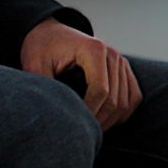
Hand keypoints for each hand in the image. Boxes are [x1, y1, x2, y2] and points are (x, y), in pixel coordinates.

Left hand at [21, 19, 141, 129]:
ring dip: (110, 121)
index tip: (74, 126)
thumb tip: (54, 117)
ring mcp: (122, 62)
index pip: (100, 91)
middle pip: (114, 100)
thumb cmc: (42, 49)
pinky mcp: (125, 70)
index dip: (89, 113)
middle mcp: (112, 54)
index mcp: (93, 49)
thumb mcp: (35, 66)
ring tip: (90, 130)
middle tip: (80, 134)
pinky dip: (121, 114)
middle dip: (99, 122)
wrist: (50, 34)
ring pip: (125, 103)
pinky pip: (133, 98)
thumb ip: (46, 89)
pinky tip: (104, 120)